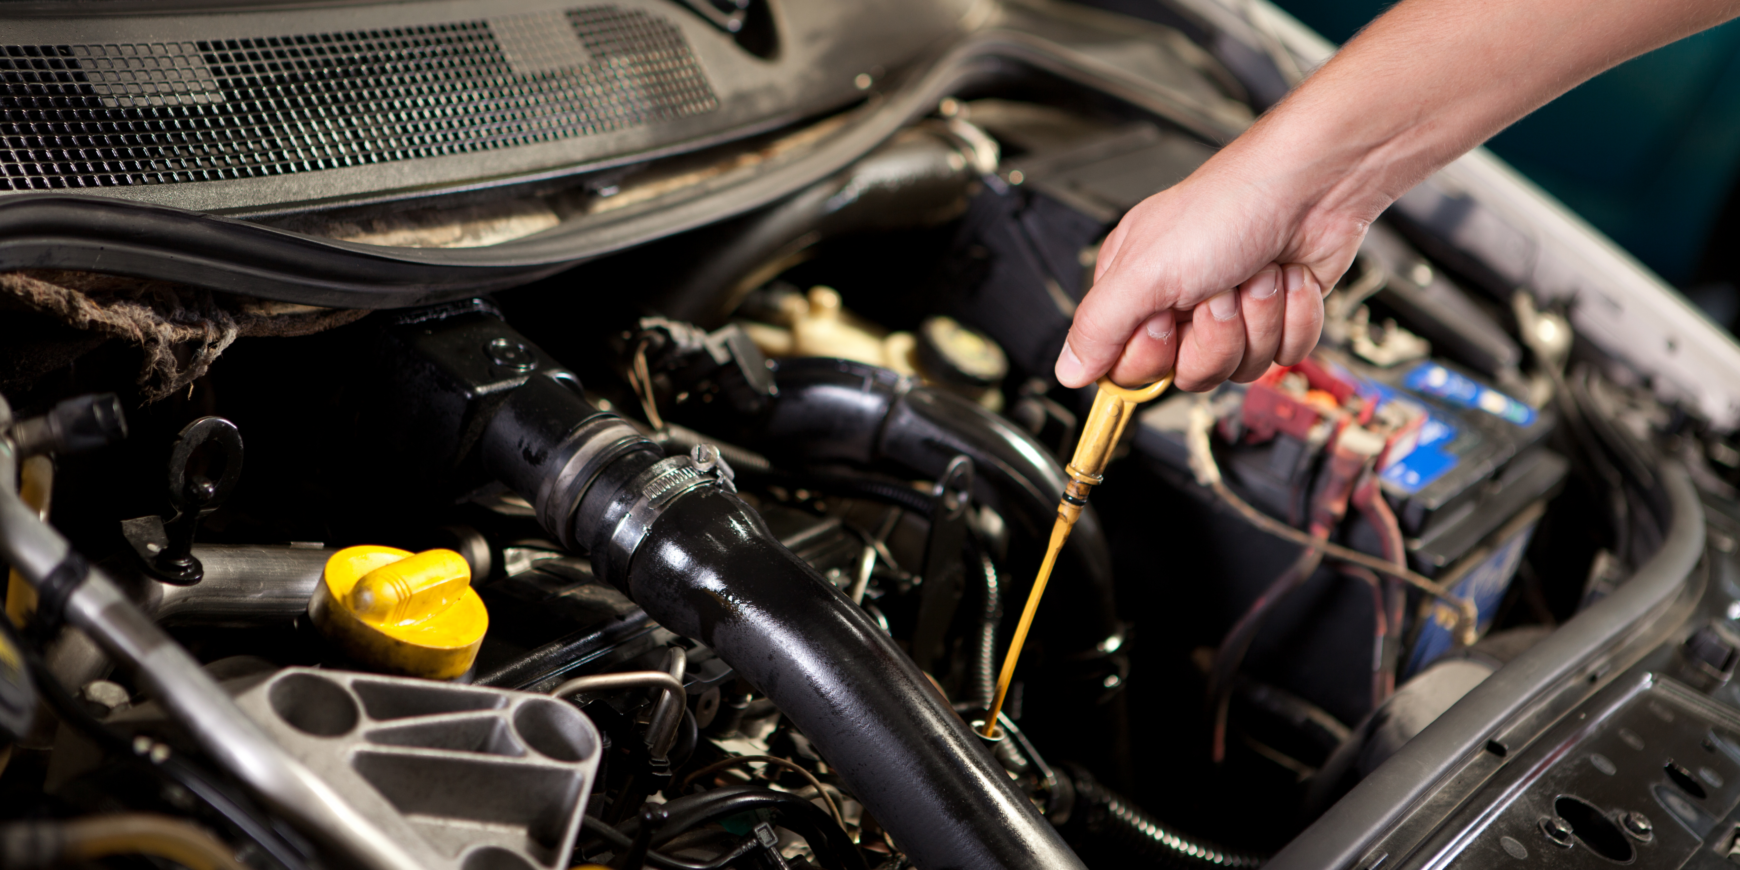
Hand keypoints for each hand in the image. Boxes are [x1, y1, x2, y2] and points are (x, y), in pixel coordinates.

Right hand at [1054, 151, 1368, 391]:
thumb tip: (1068, 371)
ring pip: (1241, 368)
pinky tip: (1286, 278)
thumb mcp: (1145, 270)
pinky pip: (1285, 354)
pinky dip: (1294, 317)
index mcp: (1136, 290)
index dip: (1154, 354)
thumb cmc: (1229, 205)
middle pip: (1189, 374)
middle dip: (1215, 334)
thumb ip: (1098, 326)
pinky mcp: (1278, 317)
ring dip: (1259, 319)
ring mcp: (1232, 314)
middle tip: (1217, 289)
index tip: (1164, 319)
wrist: (1312, 185)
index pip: (1129, 368)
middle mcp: (1180, 305)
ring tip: (1256, 274)